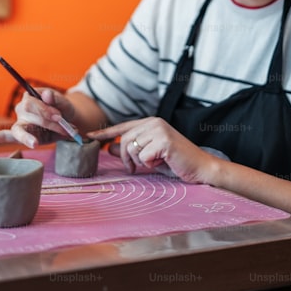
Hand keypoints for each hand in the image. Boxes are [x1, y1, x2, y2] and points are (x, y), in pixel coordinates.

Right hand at [0, 88, 75, 148]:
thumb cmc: (63, 110)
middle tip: (63, 128)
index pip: (32, 102)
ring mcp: (20, 122)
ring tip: (35, 143)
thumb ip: (57, 99)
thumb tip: (47, 95)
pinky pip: (3, 136)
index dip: (45, 110)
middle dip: (45, 121)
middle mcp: (22, 108)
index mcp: (31, 97)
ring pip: (18, 129)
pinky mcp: (21, 135)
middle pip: (27, 113)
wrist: (68, 122)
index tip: (59, 117)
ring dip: (27, 138)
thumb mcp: (64, 103)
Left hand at [88, 117, 221, 183]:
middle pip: (124, 141)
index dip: (105, 133)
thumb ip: (131, 150)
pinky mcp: (164, 141)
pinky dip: (150, 164)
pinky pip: (143, 157)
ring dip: (140, 162)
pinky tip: (163, 162)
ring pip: (132, 149)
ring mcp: (159, 130)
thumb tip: (108, 148)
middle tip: (135, 169)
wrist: (200, 168)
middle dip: (126, 159)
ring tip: (155, 163)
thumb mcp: (149, 155)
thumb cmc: (176, 162)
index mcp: (150, 122)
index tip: (89, 136)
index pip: (122, 127)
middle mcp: (154, 122)